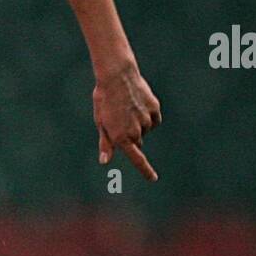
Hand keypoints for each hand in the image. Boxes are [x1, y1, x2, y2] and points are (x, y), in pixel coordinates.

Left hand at [93, 64, 161, 181]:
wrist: (117, 76)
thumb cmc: (104, 100)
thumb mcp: (101, 122)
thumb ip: (106, 143)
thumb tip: (105, 161)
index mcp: (121, 137)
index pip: (137, 159)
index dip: (145, 170)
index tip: (153, 178)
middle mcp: (136, 131)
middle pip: (137, 142)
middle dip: (130, 136)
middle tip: (119, 118)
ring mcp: (147, 120)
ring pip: (145, 129)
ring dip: (138, 123)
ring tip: (126, 107)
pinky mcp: (155, 109)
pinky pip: (154, 120)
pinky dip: (148, 116)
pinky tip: (139, 104)